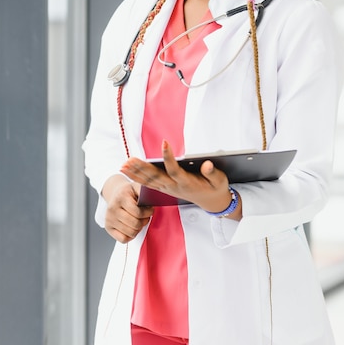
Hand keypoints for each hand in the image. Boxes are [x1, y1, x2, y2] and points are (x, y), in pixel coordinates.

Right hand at [102, 174, 154, 242]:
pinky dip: (131, 236)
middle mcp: (112, 209)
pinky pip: (123, 239)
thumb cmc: (129, 192)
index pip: (138, 212)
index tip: (151, 210)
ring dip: (139, 229)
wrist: (115, 193)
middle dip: (144, 221)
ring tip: (140, 221)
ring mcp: (109, 219)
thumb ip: (146, 192)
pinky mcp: (108, 228)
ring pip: (130, 233)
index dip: (148, 213)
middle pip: (135, 224)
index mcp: (120, 197)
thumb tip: (157, 198)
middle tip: (146, 217)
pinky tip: (132, 227)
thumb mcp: (137, 187)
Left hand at [121, 141, 241, 219]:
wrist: (212, 202)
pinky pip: (148, 184)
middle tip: (130, 159)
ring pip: (149, 181)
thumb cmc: (215, 188)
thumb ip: (212, 173)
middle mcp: (175, 187)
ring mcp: (168, 189)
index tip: (165, 142)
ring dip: (136, 173)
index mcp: (187, 183)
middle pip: (156, 177)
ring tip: (123, 164)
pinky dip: (137, 177)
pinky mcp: (165, 189)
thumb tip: (207, 164)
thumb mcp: (220, 180)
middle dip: (142, 168)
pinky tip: (127, 170)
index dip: (169, 157)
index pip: (175, 170)